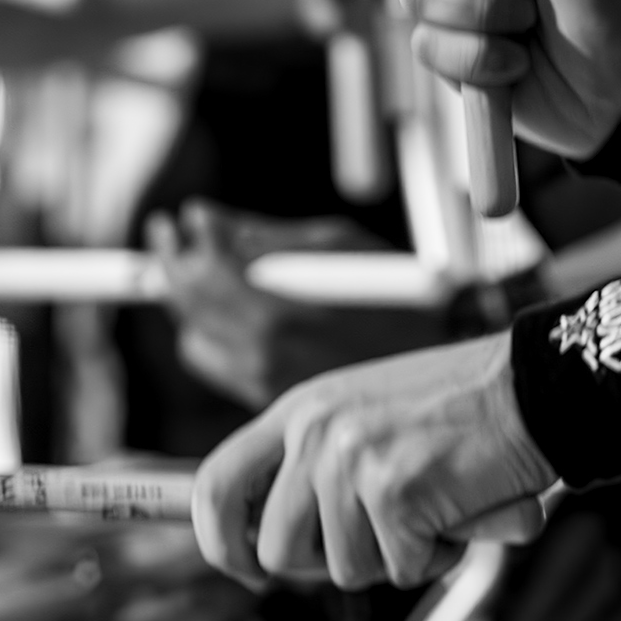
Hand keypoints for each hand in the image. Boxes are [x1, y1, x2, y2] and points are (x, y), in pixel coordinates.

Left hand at [149, 201, 443, 408]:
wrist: (446, 361)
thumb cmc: (401, 296)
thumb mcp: (334, 244)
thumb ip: (262, 235)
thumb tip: (203, 220)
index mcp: (274, 309)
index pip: (195, 271)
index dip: (179, 241)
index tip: (175, 221)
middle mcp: (261, 353)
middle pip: (187, 307)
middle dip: (174, 267)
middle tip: (174, 240)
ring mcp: (265, 383)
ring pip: (197, 343)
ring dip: (192, 306)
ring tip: (203, 276)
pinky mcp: (274, 401)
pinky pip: (221, 367)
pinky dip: (215, 336)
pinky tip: (230, 313)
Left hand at [192, 332, 553, 590]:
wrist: (532, 387)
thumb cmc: (459, 407)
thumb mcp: (364, 414)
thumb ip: (317, 462)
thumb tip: (274, 539)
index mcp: (301, 409)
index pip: (216, 482)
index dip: (218, 540)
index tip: (245, 567)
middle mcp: (316, 431)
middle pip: (276, 549)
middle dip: (328, 562)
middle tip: (379, 535)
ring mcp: (351, 461)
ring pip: (343, 568)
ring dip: (392, 556)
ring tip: (428, 505)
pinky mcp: (393, 492)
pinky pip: (399, 568)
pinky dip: (435, 554)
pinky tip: (454, 508)